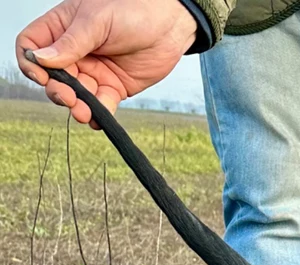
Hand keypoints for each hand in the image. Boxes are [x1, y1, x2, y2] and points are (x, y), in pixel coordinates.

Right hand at [16, 0, 196, 125]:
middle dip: (57, 91)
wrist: (170, 24)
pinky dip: (98, 115)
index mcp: (61, 29)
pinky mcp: (114, 87)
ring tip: (83, 113)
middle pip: (52, 77)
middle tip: (68, 99)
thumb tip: (40, 59)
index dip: (30, 63)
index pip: (31, 46)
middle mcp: (74, 52)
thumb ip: (71, 43)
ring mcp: (93, 71)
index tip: (42, 75)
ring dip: (77, 106)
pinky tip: (97, 120)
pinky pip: (101, 105)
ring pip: (75, 95)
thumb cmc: (133, 10)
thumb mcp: (97, 22)